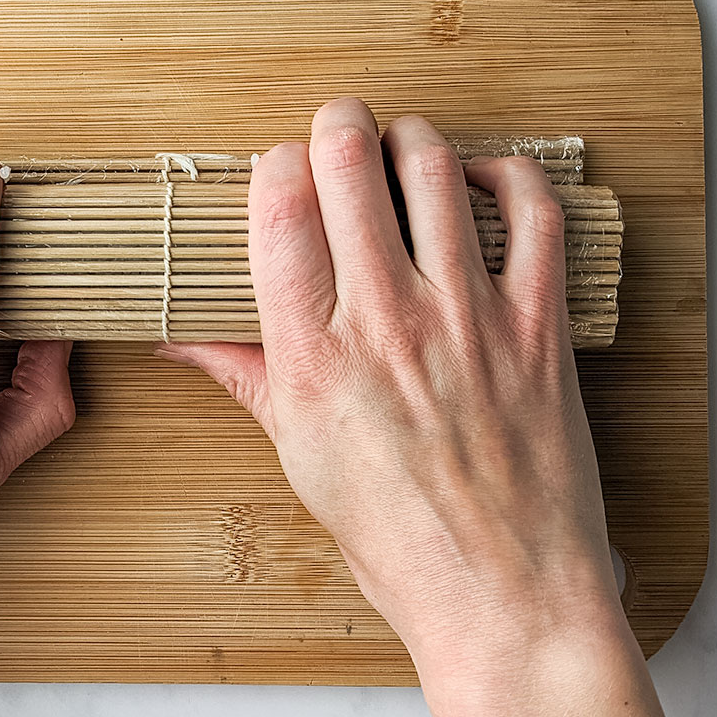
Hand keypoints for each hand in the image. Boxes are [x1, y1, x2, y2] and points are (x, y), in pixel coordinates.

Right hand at [159, 98, 622, 682]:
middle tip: (339, 127)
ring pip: (436, 168)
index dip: (276, 164)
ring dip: (413, 139)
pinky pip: (533, 214)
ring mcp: (467, 316)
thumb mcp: (296, 454)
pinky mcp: (537, 324)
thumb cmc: (396, 537)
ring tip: (404, 148)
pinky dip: (506, 176)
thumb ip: (243, 374)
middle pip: (350, 163)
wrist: (500, 593)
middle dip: (339, 123)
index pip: (279, 205)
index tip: (280, 168)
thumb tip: (179, 338)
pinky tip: (482, 181)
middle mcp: (385, 320)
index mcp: (312, 354)